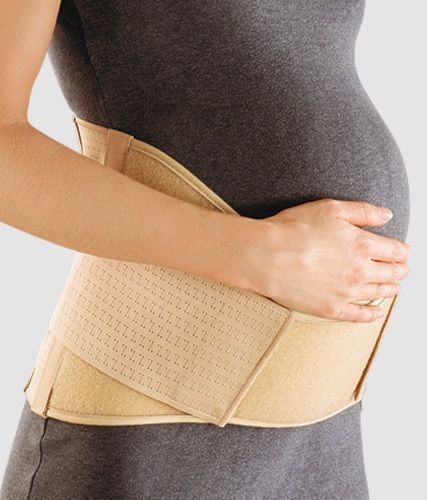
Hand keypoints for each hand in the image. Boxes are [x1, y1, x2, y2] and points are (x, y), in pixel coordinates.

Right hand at [241, 198, 410, 321]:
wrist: (266, 256)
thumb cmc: (293, 229)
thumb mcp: (330, 208)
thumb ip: (363, 212)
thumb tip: (387, 216)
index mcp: (363, 244)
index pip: (395, 251)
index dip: (401, 251)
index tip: (402, 251)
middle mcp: (360, 271)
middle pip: (392, 273)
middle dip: (399, 269)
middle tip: (400, 269)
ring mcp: (347, 293)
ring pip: (379, 293)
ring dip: (390, 289)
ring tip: (393, 287)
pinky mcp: (331, 309)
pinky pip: (360, 315)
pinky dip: (372, 314)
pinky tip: (375, 311)